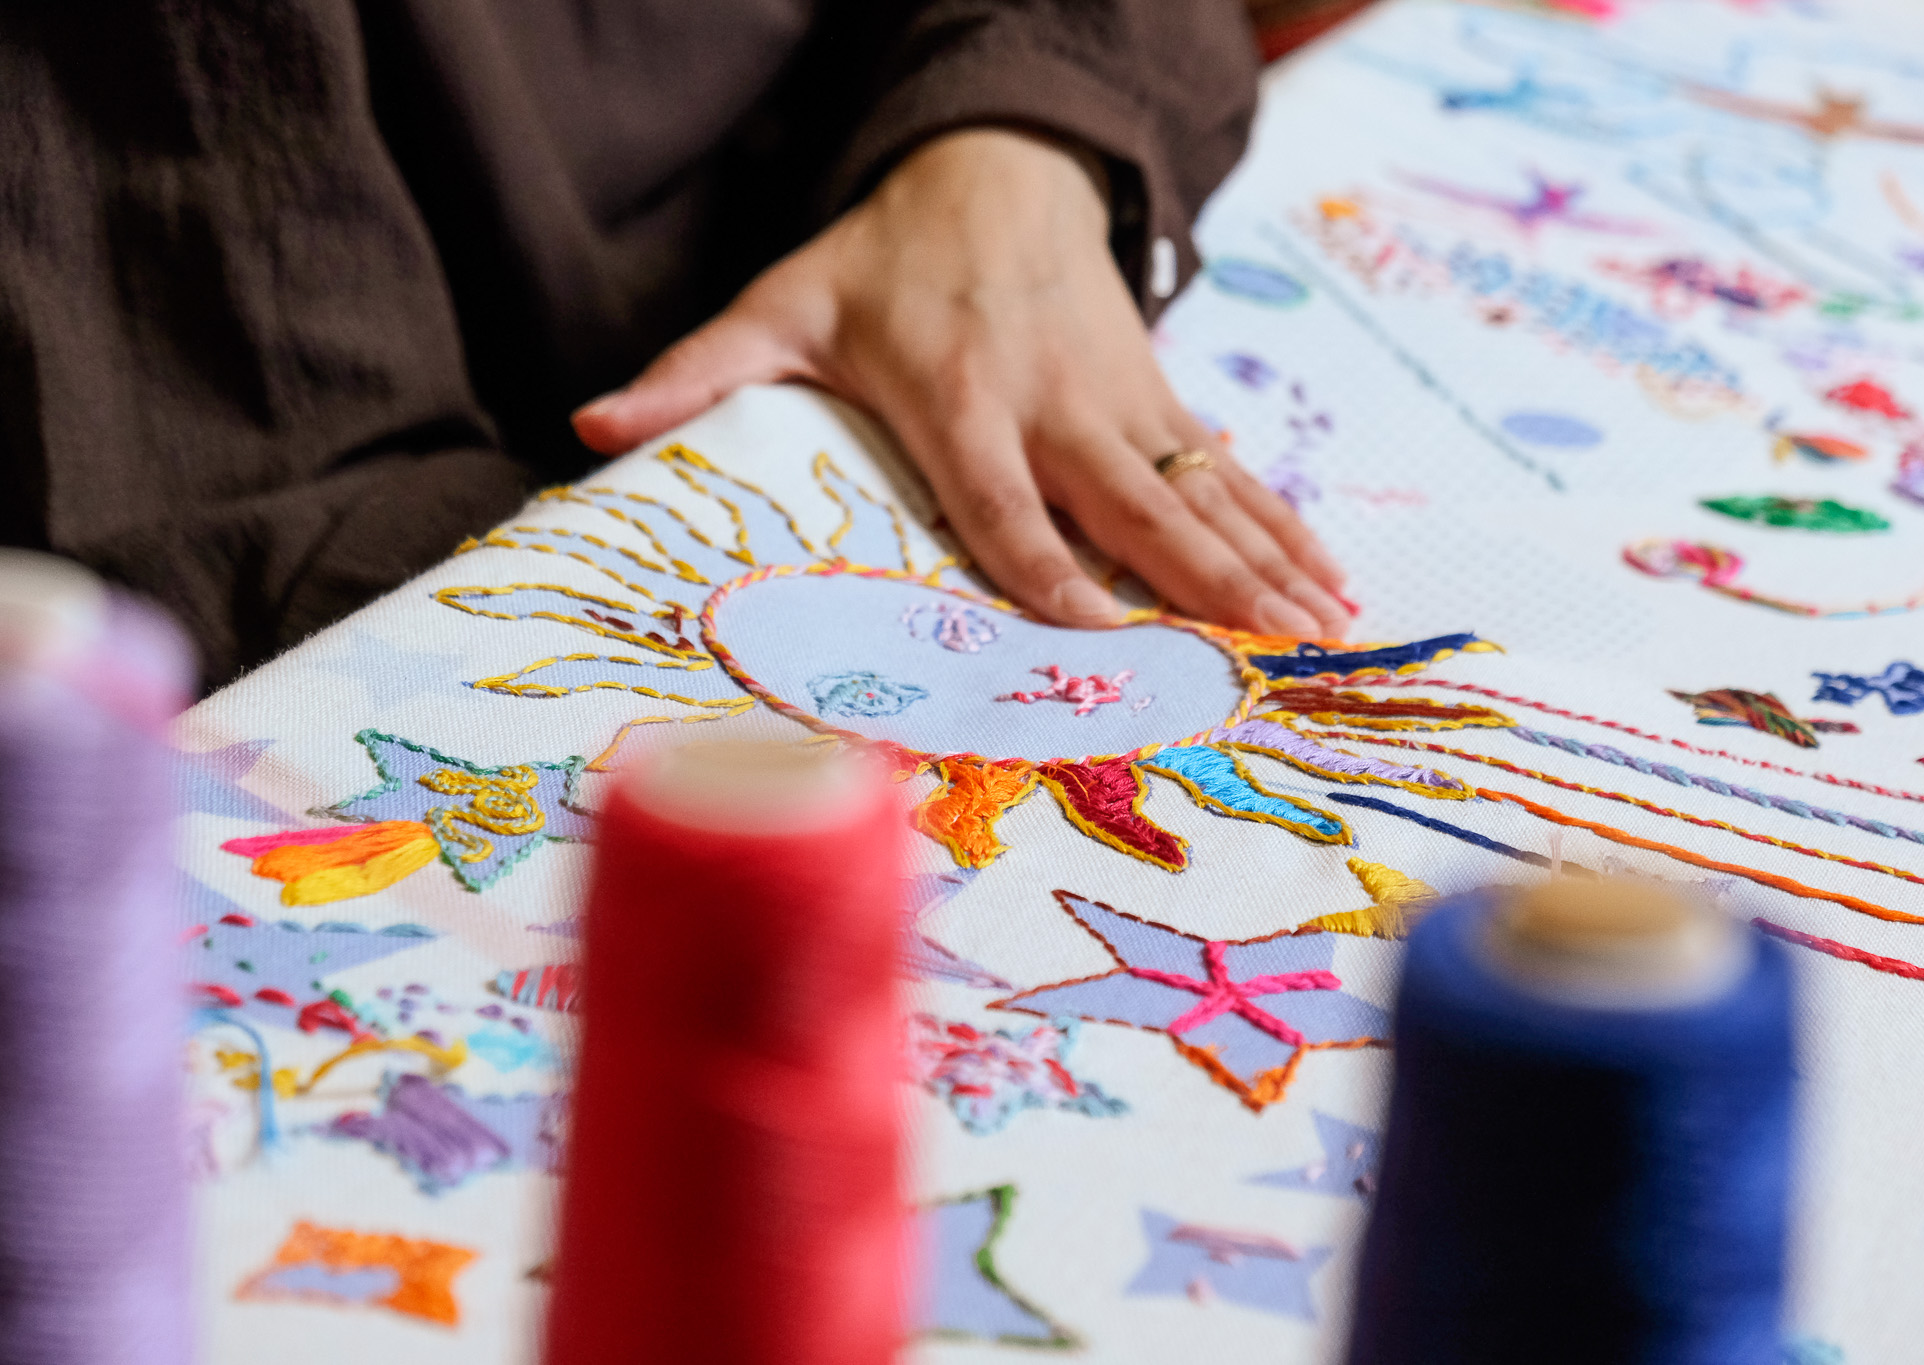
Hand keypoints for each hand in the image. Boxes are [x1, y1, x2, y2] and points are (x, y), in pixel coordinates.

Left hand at [572, 127, 1352, 636]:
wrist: (998, 165)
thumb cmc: (885, 262)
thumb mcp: (784, 303)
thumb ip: (697, 374)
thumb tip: (585, 429)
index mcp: (962, 399)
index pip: (1007, 503)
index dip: (1050, 572)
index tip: (1095, 637)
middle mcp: (1054, 406)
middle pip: (1134, 506)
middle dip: (1202, 583)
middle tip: (1261, 653)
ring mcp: (1122, 402)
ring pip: (1201, 492)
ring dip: (1265, 562)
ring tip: (1325, 629)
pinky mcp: (1160, 396)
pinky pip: (1228, 470)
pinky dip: (1281, 523)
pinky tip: (1329, 580)